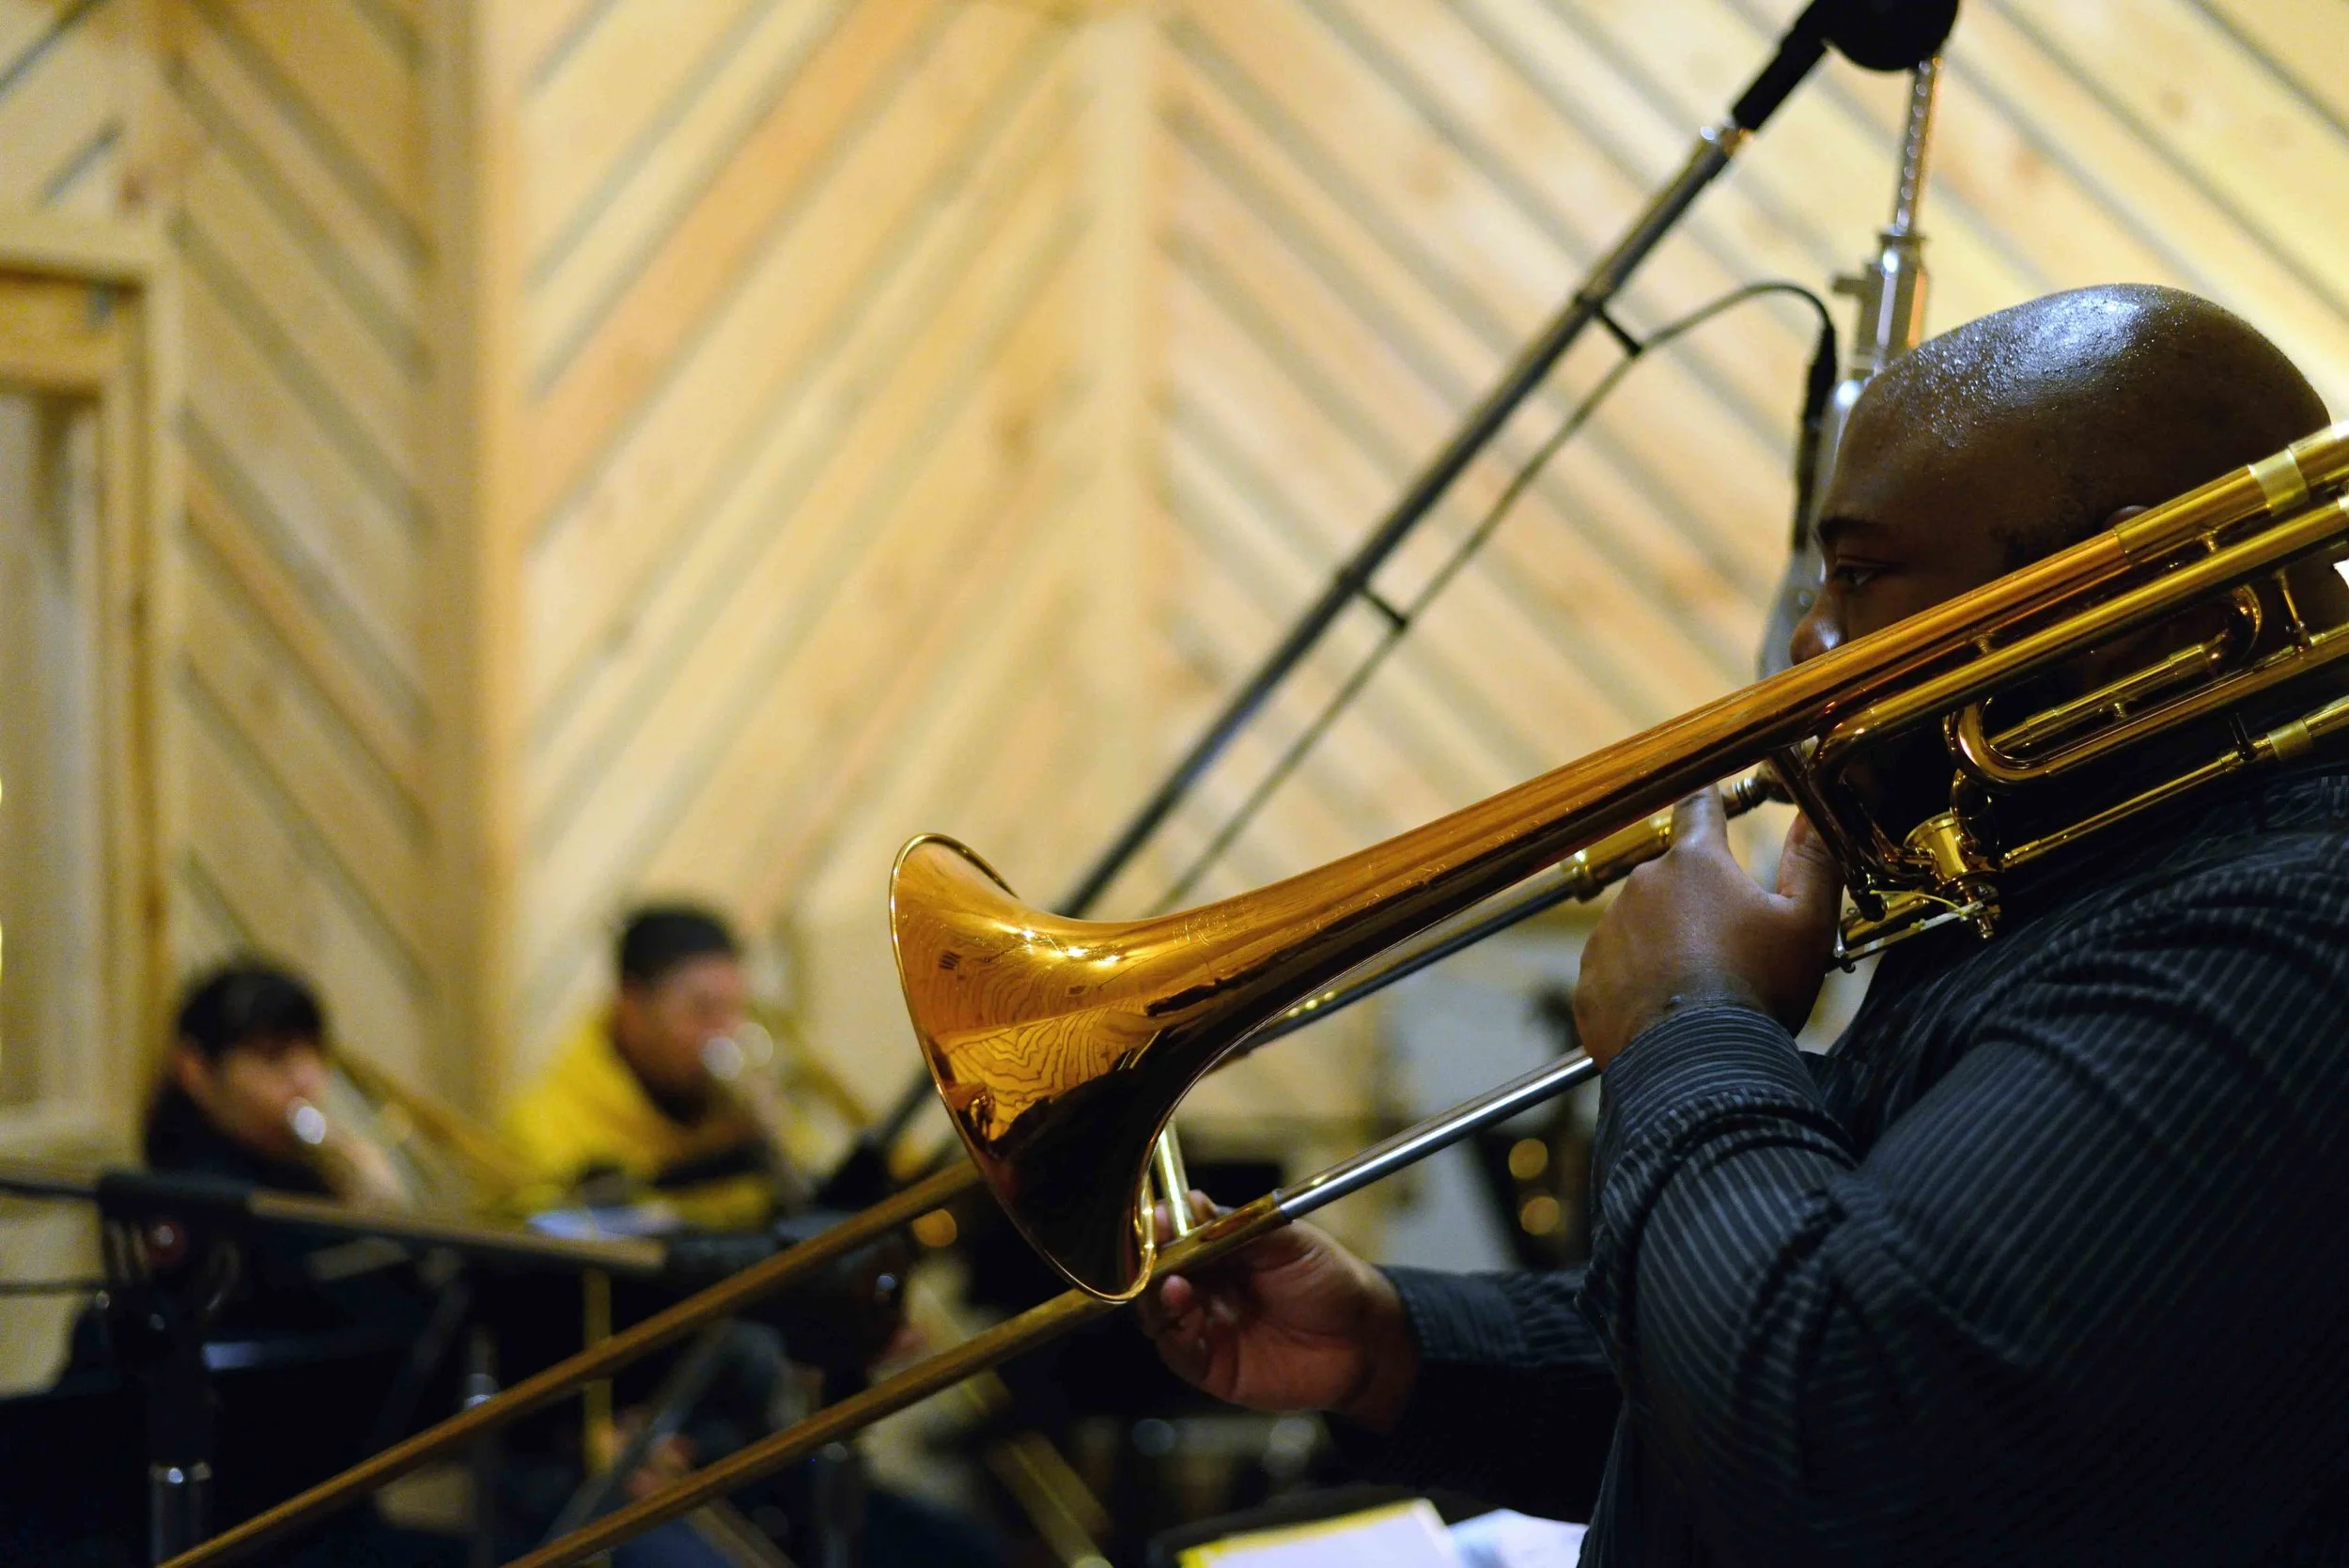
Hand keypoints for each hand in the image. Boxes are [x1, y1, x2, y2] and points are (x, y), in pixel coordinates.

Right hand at [1136, 1194, 1418, 1431]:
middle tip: (1154, 1249)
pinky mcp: (1211, 1365)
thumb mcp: (1291, 1242)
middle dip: (1149, 1261)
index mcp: (1219, 1249)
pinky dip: (1172, 1331)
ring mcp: (1205, 1325)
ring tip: (1174, 1283)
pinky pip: (1177, 1350)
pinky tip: (1181, 1309)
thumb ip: (1241, 1227)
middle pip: (1155, 1273)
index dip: (1162, 1226)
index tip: (1159, 1217)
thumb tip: (1193, 1203)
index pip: (1174, 1234)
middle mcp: (1205, 1285)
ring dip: (1157, 1295)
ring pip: (1158, 1311)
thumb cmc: (1330, 1282)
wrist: (1364, 1340)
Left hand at [1574, 791, 1841, 1067]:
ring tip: (1702, 987)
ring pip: (1642, 926)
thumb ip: (1813, 860)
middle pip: (1673, 879)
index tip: (1710, 799)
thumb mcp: (1805, 923)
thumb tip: (1812, 814)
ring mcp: (1607, 935)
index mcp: (1693, 864)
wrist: (1697, 1064)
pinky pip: (1617, 972)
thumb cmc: (1756, 989)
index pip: (1699, 810)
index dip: (1709, 803)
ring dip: (1666, 944)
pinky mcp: (1589, 982)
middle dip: (1697, 901)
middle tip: (1732, 945)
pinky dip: (1639, 985)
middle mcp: (1640, 887)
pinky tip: (1670, 1011)